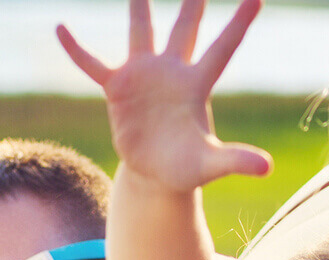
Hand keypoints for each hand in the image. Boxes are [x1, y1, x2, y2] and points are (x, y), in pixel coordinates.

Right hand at [57, 0, 272, 191]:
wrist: (157, 173)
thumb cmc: (187, 167)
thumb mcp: (210, 164)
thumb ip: (235, 159)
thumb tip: (267, 167)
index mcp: (197, 85)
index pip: (223, 47)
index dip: (239, 24)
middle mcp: (172, 72)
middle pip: (185, 27)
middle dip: (192, 2)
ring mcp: (144, 76)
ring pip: (141, 31)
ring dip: (139, 7)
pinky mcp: (118, 88)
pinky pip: (92, 64)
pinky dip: (77, 49)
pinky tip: (61, 28)